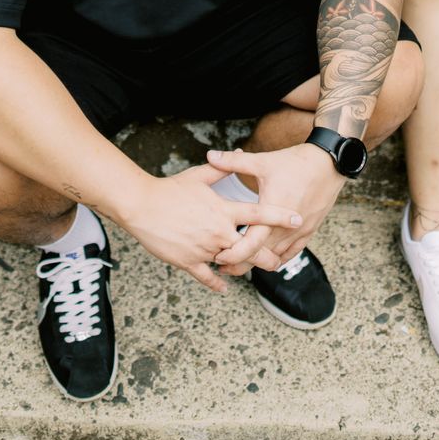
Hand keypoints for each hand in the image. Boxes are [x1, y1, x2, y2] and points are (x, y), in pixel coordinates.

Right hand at [112, 163, 301, 291]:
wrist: (141, 206)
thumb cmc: (170, 190)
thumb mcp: (198, 176)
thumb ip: (222, 168)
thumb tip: (238, 153)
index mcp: (223, 210)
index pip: (258, 214)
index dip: (279, 216)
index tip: (296, 218)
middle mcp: (218, 232)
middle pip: (251, 248)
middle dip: (267, 256)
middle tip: (278, 260)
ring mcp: (204, 249)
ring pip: (231, 264)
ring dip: (243, 268)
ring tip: (254, 271)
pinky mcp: (188, 262)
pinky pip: (207, 277)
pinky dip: (217, 284)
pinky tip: (225, 287)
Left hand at [205, 144, 345, 272]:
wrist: (329, 162)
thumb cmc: (296, 162)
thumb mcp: (262, 162)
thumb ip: (233, 162)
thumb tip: (210, 156)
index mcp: (271, 212)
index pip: (250, 245)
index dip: (232, 255)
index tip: (218, 257)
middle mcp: (285, 227)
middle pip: (260, 257)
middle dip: (240, 264)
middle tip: (223, 264)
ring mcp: (299, 231)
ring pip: (276, 258)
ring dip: (259, 262)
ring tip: (241, 262)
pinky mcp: (309, 230)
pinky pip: (292, 253)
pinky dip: (278, 258)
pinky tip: (267, 258)